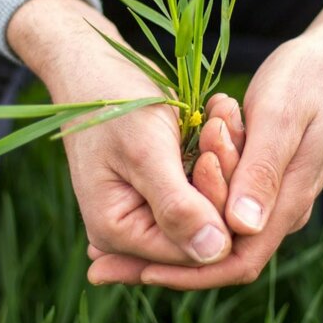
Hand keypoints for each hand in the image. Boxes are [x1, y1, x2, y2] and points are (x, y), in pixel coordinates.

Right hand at [6, 0, 244, 269]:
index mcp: (118, 234)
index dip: (219, 209)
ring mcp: (152, 210)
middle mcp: (135, 232)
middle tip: (220, 123)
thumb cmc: (115, 103)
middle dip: (223, 176)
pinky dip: (219, 149)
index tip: (219, 148)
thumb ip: (177, 206)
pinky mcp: (169, 188)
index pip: (191, 250)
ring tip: (219, 112)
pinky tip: (216, 114)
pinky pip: (209, 182)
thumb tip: (214, 255)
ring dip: (224, 157)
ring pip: (213, 203)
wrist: (97, 67)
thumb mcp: (146, 152)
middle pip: (205, 229)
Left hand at [99, 0, 322, 288]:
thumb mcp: (280, 118)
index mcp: (288, 202)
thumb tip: (238, 228)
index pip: (236, 260)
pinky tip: (152, 185)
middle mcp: (280, 208)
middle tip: (103, 254)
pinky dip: (186, 190)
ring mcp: (272, 192)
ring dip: (173, 215)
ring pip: (214, 222)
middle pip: (218, 250)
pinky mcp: (262, 174)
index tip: (135, 269)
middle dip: (162, 253)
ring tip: (118, 218)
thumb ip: (262, 172)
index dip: (185, 271)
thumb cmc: (307, 80)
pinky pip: (218, 196)